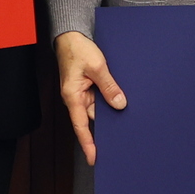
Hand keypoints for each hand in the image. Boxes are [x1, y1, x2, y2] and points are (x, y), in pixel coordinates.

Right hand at [56, 31, 125, 164]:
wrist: (71, 35)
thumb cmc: (78, 49)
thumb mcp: (97, 67)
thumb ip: (109, 86)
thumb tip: (120, 104)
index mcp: (73, 96)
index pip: (80, 126)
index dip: (88, 143)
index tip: (93, 158)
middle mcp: (75, 98)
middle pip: (91, 120)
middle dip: (105, 128)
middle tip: (120, 139)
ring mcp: (81, 94)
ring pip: (97, 110)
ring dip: (108, 112)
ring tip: (124, 116)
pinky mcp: (86, 88)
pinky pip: (98, 100)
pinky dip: (108, 102)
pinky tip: (118, 101)